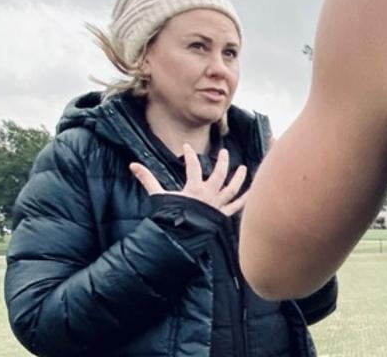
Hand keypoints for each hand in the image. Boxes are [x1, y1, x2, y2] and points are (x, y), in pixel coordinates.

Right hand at [130, 144, 249, 216]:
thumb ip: (147, 179)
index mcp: (194, 188)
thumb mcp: (157, 196)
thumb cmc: (168, 217)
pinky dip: (245, 199)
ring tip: (242, 167)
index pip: (193, 166)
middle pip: (220, 173)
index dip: (189, 155)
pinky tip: (252, 192)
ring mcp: (217, 205)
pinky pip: (236, 206)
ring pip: (232, 188)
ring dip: (239, 177)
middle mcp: (209, 194)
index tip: (186, 147)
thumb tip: (133, 166)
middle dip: (223, 161)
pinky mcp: (222, 215)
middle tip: (224, 152)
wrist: (179, 238)